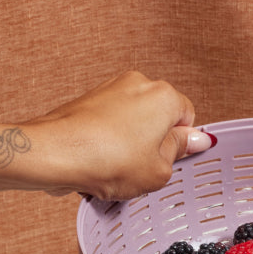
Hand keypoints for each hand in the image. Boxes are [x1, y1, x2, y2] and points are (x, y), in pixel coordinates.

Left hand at [28, 70, 214, 199]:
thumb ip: (180, 151)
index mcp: (164, 96)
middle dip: (156, 144)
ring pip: (135, 122)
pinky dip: (110, 143)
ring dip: (132, 145)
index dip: (182, 144)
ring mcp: (111, 89)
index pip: (188, 118)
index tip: (173, 161)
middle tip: (146, 169)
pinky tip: (102, 163)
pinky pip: (111, 125)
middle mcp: (139, 83)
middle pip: (160, 118)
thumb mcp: (159, 170)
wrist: (55, 153)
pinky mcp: (89, 100)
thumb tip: (197, 140)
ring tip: (120, 169)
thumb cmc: (108, 160)